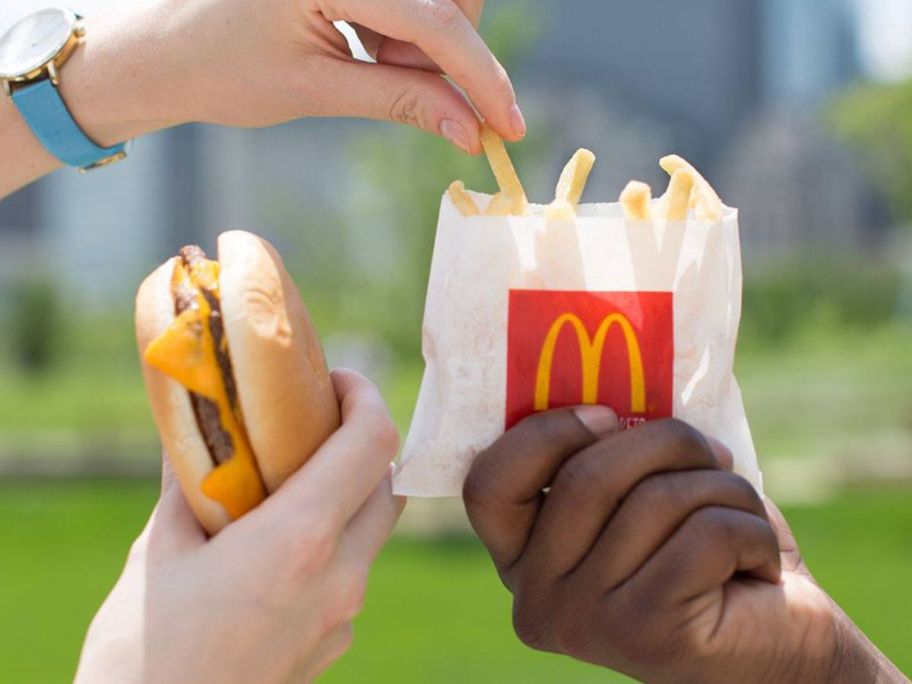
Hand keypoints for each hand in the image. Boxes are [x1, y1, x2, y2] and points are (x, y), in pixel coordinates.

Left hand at [63, 0, 520, 153]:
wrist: (158, 46)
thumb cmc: (220, 70)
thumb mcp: (315, 90)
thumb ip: (401, 102)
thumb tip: (472, 130)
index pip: (434, 21)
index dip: (480, 78)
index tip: (509, 126)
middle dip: (447, 51)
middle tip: (396, 84)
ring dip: (423, 40)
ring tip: (364, 63)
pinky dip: (402, 26)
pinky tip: (358, 43)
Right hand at [75, 370, 404, 683]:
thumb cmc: (140, 654)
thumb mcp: (158, 552)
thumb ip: (187, 485)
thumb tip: (192, 429)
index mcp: (300, 540)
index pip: (373, 443)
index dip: (365, 397)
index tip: (335, 380)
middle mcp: (340, 577)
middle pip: (387, 484)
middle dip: (363, 442)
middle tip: (315, 424)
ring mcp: (343, 618)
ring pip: (373, 532)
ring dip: (349, 495)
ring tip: (292, 483)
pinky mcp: (334, 645)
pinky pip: (352, 575)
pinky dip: (334, 543)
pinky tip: (281, 547)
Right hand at [463, 408, 905, 682]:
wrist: (779, 645)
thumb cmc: (706, 551)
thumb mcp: (644, 494)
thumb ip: (614, 454)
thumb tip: (619, 371)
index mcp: (523, 558)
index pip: (488, 485)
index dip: (544, 434)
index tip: (608, 415)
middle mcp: (536, 597)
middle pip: (587, 477)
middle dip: (670, 443)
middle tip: (713, 453)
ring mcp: (585, 622)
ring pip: (656, 501)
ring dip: (724, 490)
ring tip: (742, 518)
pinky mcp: (647, 634)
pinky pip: (704, 535)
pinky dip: (750, 530)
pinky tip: (759, 564)